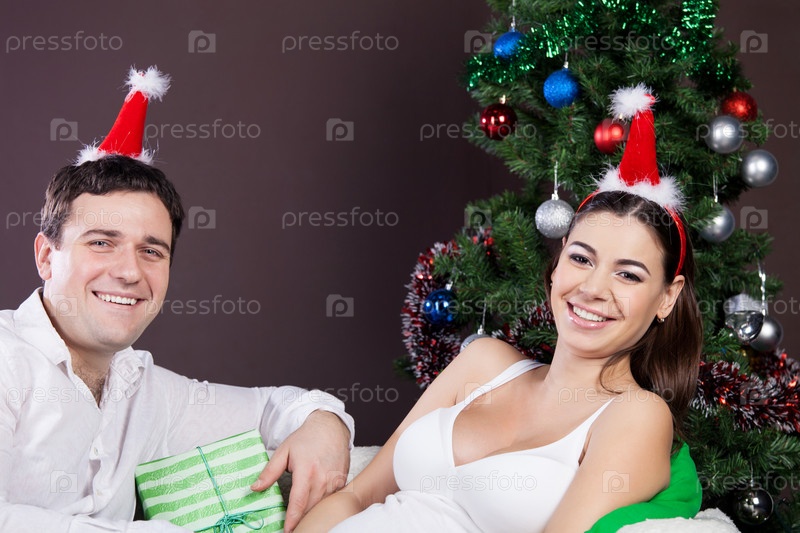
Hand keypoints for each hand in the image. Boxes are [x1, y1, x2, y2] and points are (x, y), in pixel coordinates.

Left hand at [251, 410, 350, 531]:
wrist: (330, 428)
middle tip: (291, 527)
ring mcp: (334, 481)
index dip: (292, 519)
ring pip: (322, 506)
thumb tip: (255, 488)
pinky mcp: (342, 482)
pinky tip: (314, 508)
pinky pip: (331, 500)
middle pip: (310, 509)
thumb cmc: (306, 438)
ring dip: (311, 514)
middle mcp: (322, 478)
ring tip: (301, 522)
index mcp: (306, 471)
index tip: (287, 530)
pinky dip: (322, 506)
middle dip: (300, 521)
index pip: (298, 502)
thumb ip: (270, 472)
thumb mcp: (284, 451)